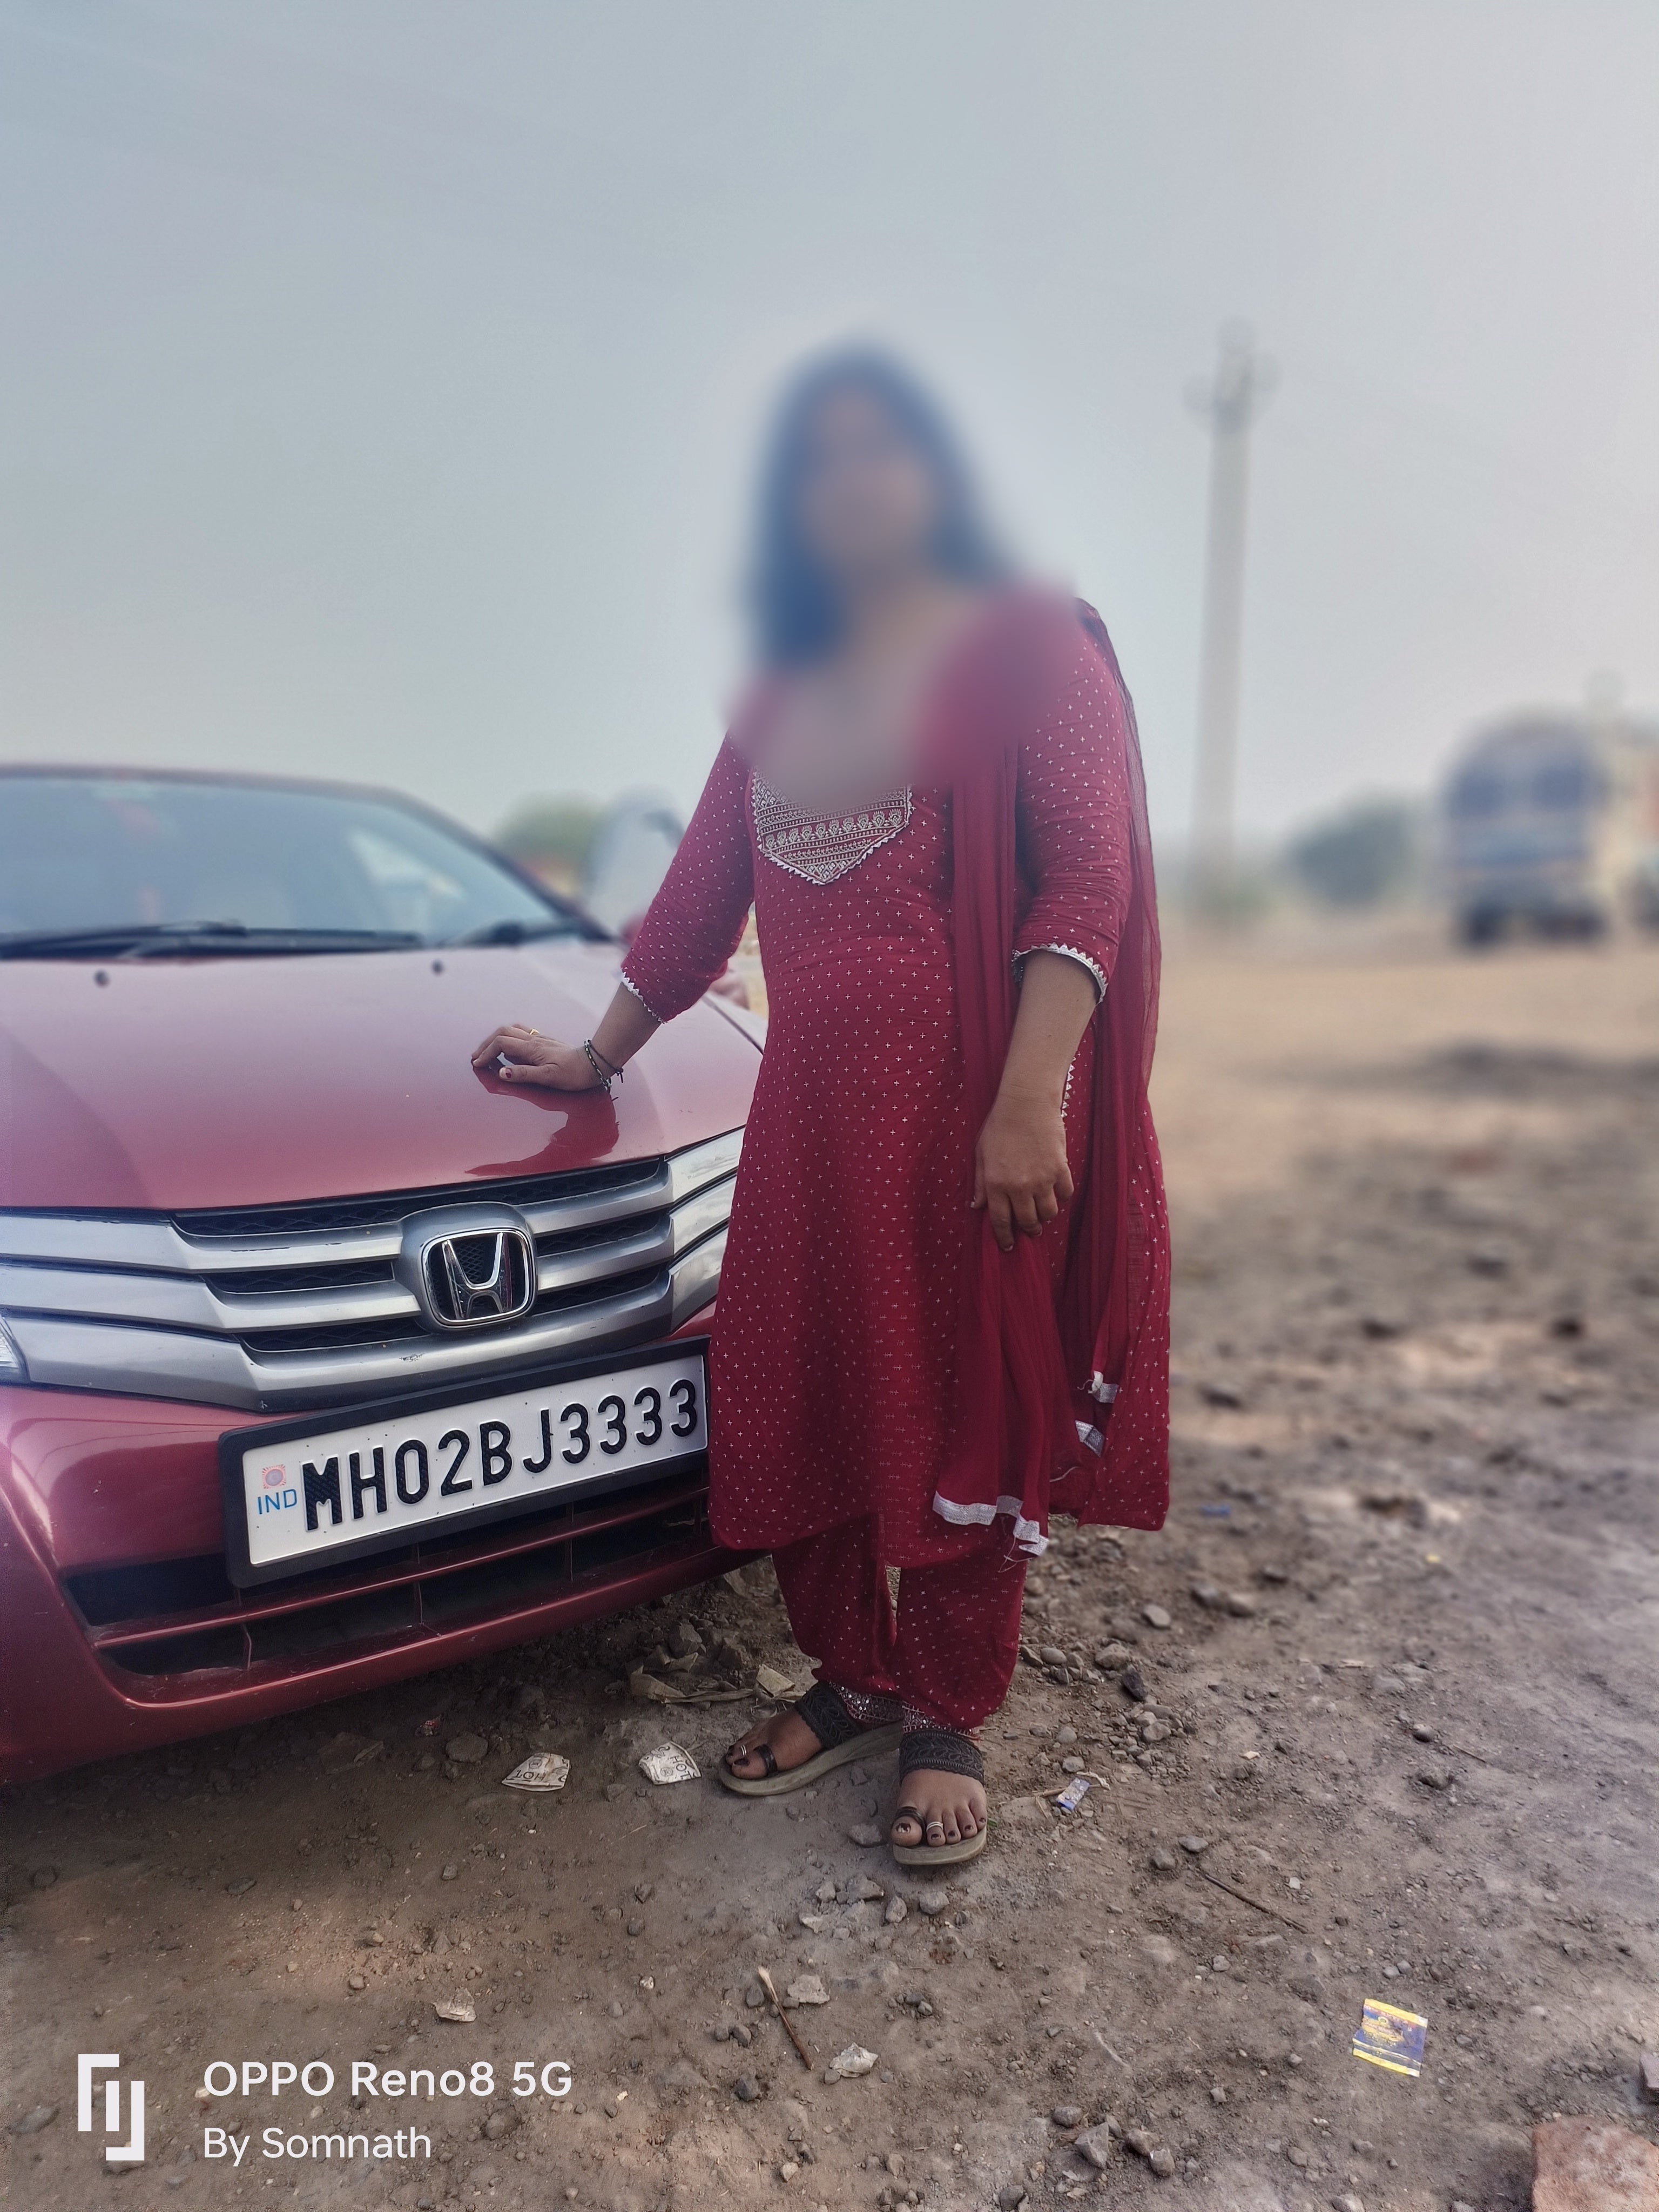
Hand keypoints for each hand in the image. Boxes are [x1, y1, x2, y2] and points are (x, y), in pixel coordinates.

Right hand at [469, 1024, 600, 1089]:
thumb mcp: (548, 1077)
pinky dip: (509, 1039)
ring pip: (512, 1031)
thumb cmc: (573, 1074)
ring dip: (496, 1039)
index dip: (486, 1053)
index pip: (501, 1043)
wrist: (594, 1064)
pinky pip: (522, 1034)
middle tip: (476, 1057)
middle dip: (486, 1044)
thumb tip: (501, 1072)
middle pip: (503, 1033)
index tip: (478, 1065)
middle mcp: (534, 1039)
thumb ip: (523, 1074)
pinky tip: (509, 1048)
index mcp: (532, 1048)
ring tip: (487, 1050)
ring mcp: (540, 1039)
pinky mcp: (546, 1042)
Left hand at [971, 1089, 1073, 1252]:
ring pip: (1049, 1212)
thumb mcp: (981, 1154)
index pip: (1001, 1221)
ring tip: (1043, 1211)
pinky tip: (1056, 1191)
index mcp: (996, 1184)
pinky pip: (1065, 1194)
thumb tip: (977, 1206)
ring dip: (1046, 1215)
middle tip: (1031, 1230)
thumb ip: (980, 1183)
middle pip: (1029, 1222)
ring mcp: (1042, 1179)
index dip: (1005, 1238)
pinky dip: (1061, 1196)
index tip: (1009, 1246)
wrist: (1026, 1104)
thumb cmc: (999, 1126)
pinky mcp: (1060, 1169)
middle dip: (1029, 1230)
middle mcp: (1019, 1187)